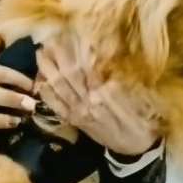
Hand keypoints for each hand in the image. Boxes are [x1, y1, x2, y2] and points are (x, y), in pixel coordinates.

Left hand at [36, 33, 157, 156]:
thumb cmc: (143, 120)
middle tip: (48, 36)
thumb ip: (123, 81)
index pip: (86, 66)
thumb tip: (107, 59)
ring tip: (40, 52)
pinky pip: (56, 106)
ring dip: (47, 69)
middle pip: (68, 74)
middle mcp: (88, 102)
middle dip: (57, 54)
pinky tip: (38, 80)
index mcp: (105, 94)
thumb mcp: (141, 99)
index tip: (69, 32)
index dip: (76, 49)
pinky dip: (45, 92)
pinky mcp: (75, 121)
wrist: (137, 150)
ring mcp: (79, 112)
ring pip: (58, 87)